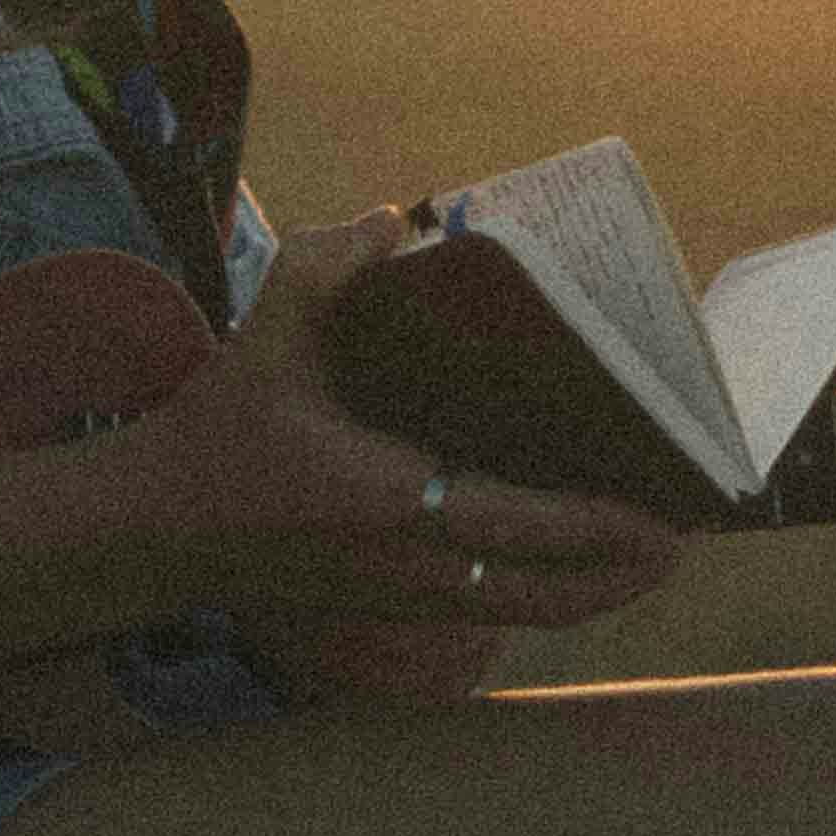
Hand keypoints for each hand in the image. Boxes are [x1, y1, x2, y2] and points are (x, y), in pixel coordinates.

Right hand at [79, 209, 681, 646]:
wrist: (152, 531)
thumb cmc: (218, 430)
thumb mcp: (265, 332)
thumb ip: (327, 264)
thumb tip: (398, 219)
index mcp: (391, 501)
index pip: (520, 527)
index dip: (599, 529)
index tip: (665, 516)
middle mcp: (408, 567)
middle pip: (546, 596)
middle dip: (622, 574)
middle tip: (682, 537)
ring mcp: (400, 601)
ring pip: (523, 616)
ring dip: (593, 594)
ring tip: (650, 555)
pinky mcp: (387, 610)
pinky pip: (490, 615)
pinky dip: (544, 598)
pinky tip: (573, 568)